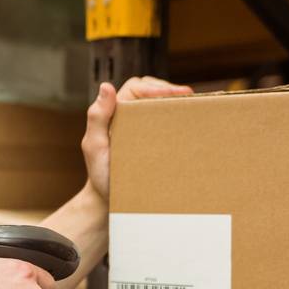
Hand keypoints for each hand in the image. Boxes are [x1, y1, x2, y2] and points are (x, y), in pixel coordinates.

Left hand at [82, 76, 192, 201]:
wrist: (109, 202)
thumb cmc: (101, 176)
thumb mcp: (95, 147)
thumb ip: (97, 118)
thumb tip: (106, 86)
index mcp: (114, 114)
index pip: (136, 88)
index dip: (155, 87)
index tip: (175, 93)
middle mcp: (127, 118)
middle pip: (149, 91)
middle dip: (169, 90)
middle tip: (190, 97)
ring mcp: (140, 129)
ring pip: (158, 105)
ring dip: (174, 102)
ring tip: (192, 106)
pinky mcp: (151, 141)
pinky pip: (165, 124)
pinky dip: (177, 119)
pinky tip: (189, 124)